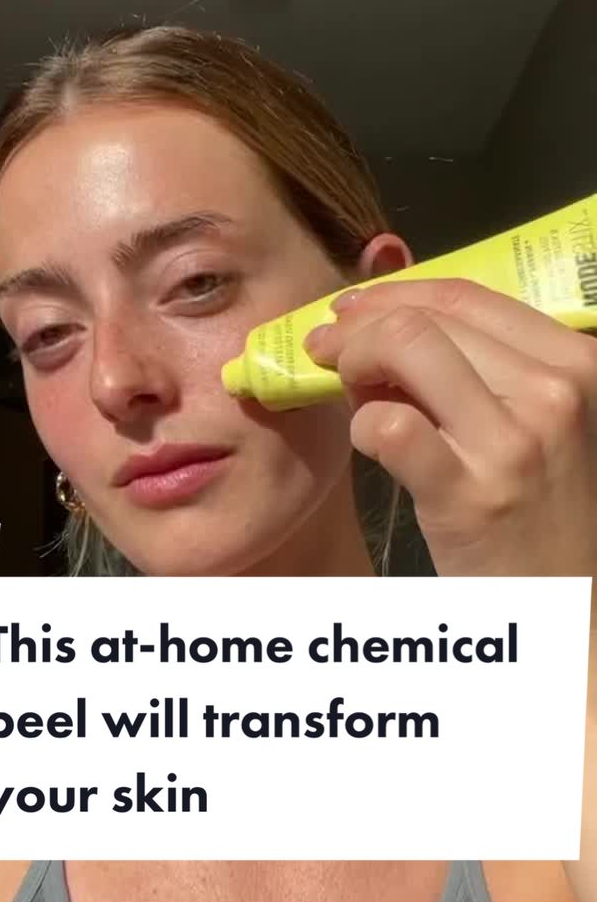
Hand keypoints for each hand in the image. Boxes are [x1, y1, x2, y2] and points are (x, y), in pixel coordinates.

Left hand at [304, 278, 596, 579]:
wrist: (570, 607)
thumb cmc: (546, 514)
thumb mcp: (538, 425)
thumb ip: (481, 375)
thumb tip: (385, 332)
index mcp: (577, 362)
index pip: (466, 294)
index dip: (393, 294)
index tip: (354, 308)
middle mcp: (555, 391)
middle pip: (427, 318)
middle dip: (359, 327)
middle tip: (328, 350)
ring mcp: (515, 441)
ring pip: (405, 349)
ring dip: (355, 363)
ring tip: (347, 392)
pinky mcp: (470, 493)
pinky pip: (388, 425)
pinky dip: (362, 428)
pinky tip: (371, 445)